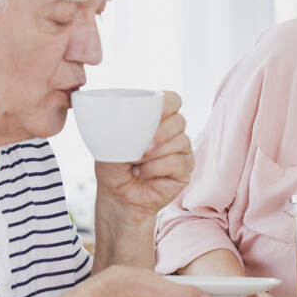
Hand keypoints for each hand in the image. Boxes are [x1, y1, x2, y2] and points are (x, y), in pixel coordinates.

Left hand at [94, 91, 192, 220]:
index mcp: (156, 119)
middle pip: (179, 121)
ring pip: (180, 142)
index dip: (168, 103)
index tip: (153, 112)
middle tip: (140, 148)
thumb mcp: (111, 144)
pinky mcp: (185, 169)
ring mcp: (181, 150)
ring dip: (154, 154)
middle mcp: (172, 132)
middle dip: (159, 132)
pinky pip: (177, 161)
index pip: (173, 100)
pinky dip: (156, 168)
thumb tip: (129, 120)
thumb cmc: (114, 167)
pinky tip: (142, 173)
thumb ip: (122, 129)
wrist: (117, 196)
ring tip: (135, 163)